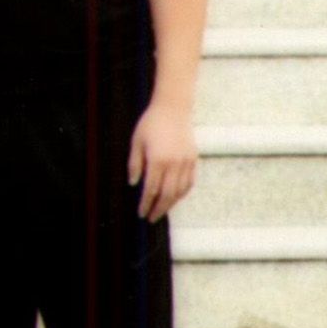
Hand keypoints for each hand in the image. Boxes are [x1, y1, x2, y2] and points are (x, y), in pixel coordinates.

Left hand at [129, 101, 200, 219]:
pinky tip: (175, 197)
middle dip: (159, 208)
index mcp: (158, 160)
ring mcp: (186, 162)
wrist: (173, 109)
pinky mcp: (193, 159)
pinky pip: (189, 182)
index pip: (151, 189)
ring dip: (171, 203)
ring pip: (180, 190)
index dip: (145, 203)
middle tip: (151, 218)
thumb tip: (133, 184)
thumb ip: (135, 164)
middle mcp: (174, 163)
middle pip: (167, 194)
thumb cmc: (151, 124)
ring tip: (162, 210)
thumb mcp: (136, 142)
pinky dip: (182, 193)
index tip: (140, 213)